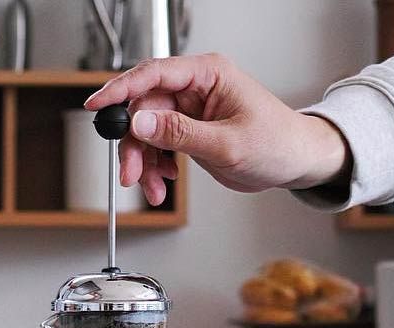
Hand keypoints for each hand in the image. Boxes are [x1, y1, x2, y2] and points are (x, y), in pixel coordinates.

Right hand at [84, 54, 350, 205]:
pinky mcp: (189, 128)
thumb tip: (141, 121)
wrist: (296, 162)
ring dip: (144, 161)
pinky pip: (158, 143)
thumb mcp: (227, 143)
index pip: (153, 74)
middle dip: (134, 144)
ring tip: (153, 187)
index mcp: (209, 75)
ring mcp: (190, 108)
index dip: (121, 90)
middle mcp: (196, 87)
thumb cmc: (278, 143)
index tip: (98, 107)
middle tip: (131, 172)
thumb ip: (180, 133)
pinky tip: (165, 180)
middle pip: (144, 107)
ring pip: (147, 129)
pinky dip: (155, 165)